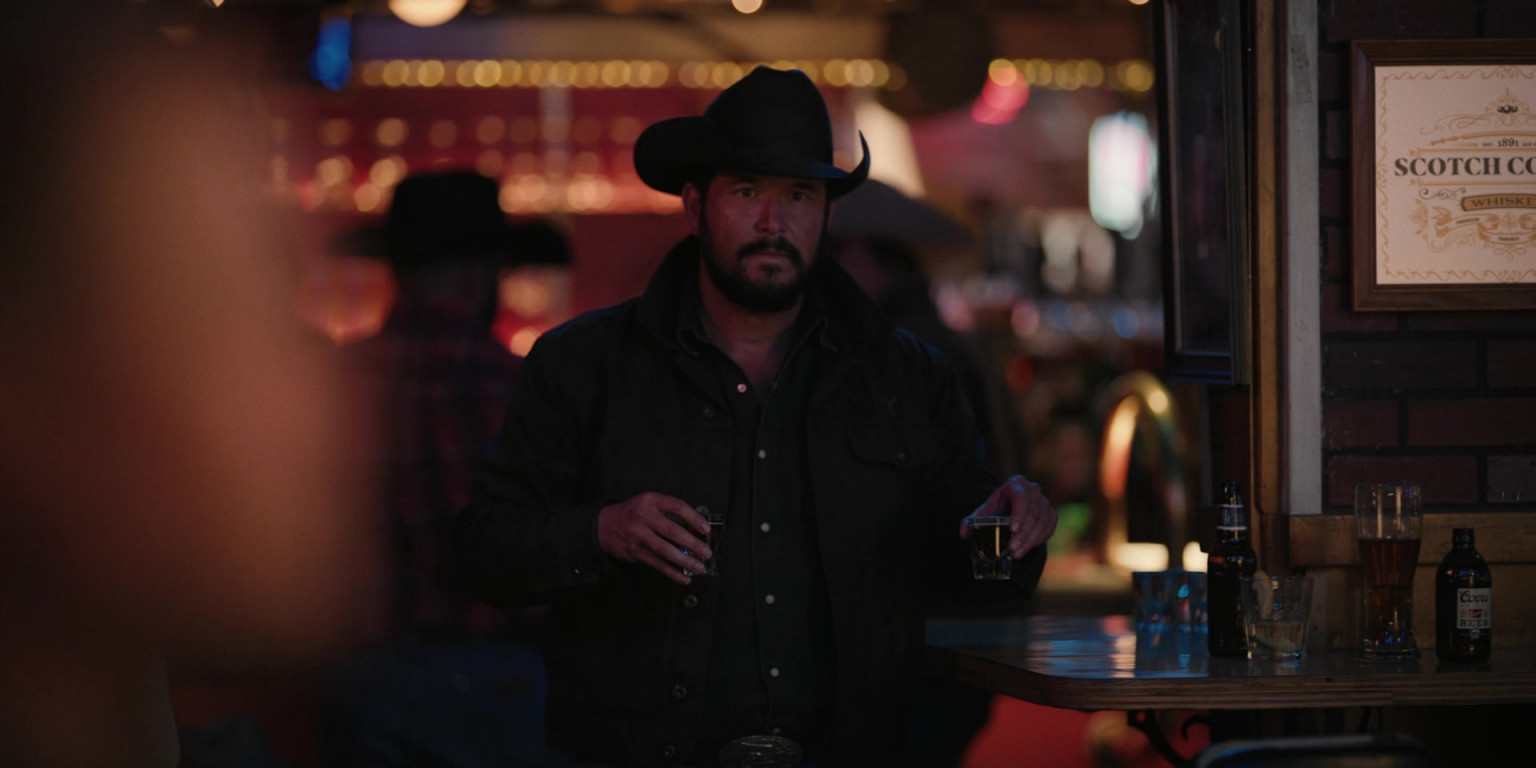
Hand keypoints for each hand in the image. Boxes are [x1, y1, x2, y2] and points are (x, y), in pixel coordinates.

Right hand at [597, 492, 711, 584]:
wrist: (604, 525)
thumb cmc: (633, 514)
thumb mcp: (649, 503)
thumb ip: (669, 512)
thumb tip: (695, 528)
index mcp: (650, 500)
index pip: (676, 506)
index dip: (694, 518)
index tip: (705, 529)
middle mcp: (643, 517)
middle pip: (673, 531)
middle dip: (693, 544)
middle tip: (706, 552)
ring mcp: (638, 535)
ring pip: (665, 550)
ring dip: (685, 561)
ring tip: (699, 567)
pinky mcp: (635, 551)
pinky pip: (657, 564)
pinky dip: (672, 573)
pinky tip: (684, 578)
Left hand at [959, 475, 1056, 559]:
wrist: (1011, 507)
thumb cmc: (996, 508)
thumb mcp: (982, 512)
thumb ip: (970, 521)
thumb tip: (964, 533)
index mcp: (1016, 484)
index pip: (1021, 498)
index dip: (1019, 514)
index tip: (1012, 531)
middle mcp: (1033, 489)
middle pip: (1032, 513)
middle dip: (1023, 534)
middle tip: (1012, 549)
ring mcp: (1044, 501)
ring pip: (1042, 522)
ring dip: (1030, 540)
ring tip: (1016, 553)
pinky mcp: (1051, 513)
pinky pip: (1049, 527)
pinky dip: (1039, 539)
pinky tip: (1027, 548)